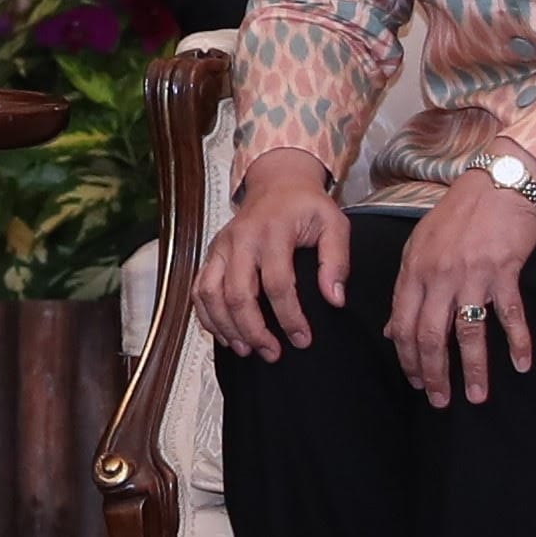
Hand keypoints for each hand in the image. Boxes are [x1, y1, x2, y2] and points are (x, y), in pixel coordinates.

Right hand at [198, 149, 349, 360]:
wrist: (277, 182)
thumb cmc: (307, 206)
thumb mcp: (334, 224)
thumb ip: (337, 261)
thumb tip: (334, 299)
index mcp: (272, 231)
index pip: (277, 283)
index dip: (289, 317)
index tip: (302, 340)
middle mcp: (240, 239)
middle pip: (237, 294)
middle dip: (254, 330)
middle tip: (272, 354)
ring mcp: (220, 246)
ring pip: (211, 294)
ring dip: (226, 327)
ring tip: (247, 350)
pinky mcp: (211, 253)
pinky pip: (199, 289)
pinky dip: (207, 316)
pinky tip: (226, 335)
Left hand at [390, 164, 535, 405]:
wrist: (496, 184)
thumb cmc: (457, 216)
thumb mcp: (420, 247)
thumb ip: (406, 288)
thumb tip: (391, 329)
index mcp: (414, 270)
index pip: (402, 324)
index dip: (407, 359)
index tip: (416, 382)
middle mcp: (438, 275)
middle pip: (430, 335)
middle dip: (434, 374)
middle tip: (440, 401)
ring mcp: (471, 273)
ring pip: (467, 332)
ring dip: (472, 368)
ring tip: (477, 396)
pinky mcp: (503, 270)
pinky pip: (509, 314)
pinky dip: (518, 342)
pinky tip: (521, 365)